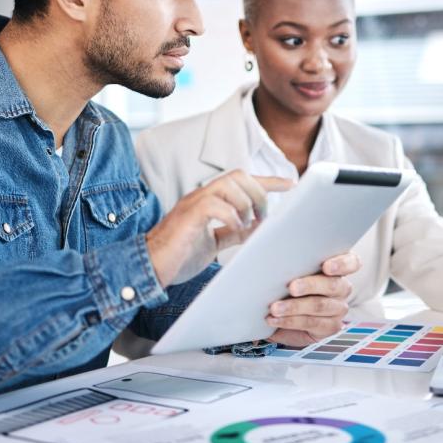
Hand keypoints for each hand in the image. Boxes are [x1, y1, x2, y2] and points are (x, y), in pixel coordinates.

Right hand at [146, 170, 293, 285]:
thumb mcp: (214, 242)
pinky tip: (235, 230)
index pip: (243, 181)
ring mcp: (194, 202)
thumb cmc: (179, 254)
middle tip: (262, 218)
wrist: (151, 267)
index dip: (269, 181)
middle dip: (259, 194)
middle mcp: (202, 195)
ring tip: (248, 224)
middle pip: (239, 175)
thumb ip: (233, 232)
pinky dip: (232, 216)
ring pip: (230, 184)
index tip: (291, 184)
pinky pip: (215, 204)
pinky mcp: (188, 215)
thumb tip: (258, 228)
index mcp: (210, 199)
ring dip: (247, 204)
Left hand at [265, 252, 358, 347]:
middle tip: (291, 287)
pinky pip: (312, 323)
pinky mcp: (330, 326)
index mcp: (337, 266)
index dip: (342, 264)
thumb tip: (268, 232)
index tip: (326, 267)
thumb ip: (288, 253)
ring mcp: (338, 308)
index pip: (351, 262)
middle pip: (333, 285)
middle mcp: (342, 287)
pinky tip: (275, 319)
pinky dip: (290, 321)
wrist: (278, 312)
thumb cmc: (285, 282)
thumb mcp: (287, 265)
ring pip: (320, 306)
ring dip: (295, 307)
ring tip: (275, 308)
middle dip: (310, 285)